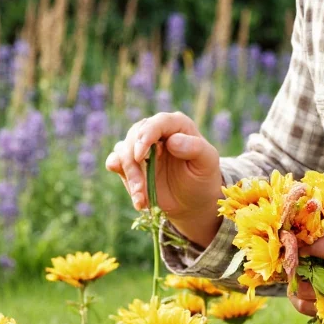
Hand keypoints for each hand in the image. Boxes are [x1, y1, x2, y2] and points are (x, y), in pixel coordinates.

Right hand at [105, 112, 224, 246]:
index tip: (140, 155)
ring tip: (142, 199)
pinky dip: (122, 180)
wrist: (193, 201)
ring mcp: (141, 147)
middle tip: (141, 187)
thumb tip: (172, 141)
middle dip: (133, 162)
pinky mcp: (131, 163)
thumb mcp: (207, 162)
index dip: (145, 136)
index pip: (157, 122)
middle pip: (134, 136)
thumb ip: (195, 147)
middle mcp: (156, 132)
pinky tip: (137, 199)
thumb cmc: (202, 176)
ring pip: (122, 151)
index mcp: (176, 125)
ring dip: (129, 176)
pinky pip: (115, 163)